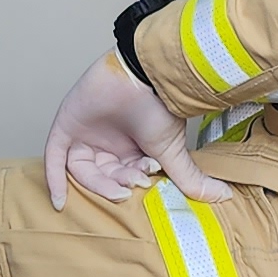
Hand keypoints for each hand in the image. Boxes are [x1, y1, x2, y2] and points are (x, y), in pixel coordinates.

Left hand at [42, 53, 228, 210]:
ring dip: (97, 184)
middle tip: (131, 185)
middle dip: (116, 185)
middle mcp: (107, 142)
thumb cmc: (159, 106)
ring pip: (83, 170)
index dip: (133, 183)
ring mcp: (85, 133)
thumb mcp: (171, 150)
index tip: (147, 183)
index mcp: (130, 147)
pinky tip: (58, 202)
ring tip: (117, 186)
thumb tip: (223, 197)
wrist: (144, 75)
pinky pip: (54, 157)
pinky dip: (55, 179)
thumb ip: (188, 177)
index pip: (124, 177)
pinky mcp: (67, 125)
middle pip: (103, 175)